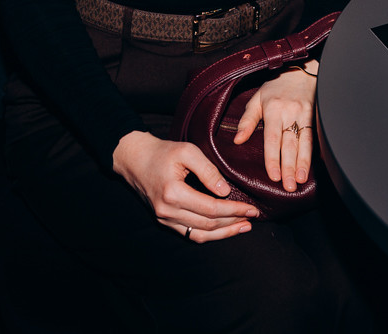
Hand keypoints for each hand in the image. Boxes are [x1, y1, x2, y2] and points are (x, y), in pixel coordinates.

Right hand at [112, 130, 258, 241]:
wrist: (135, 159)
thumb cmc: (163, 152)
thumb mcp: (187, 152)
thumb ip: (208, 171)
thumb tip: (225, 192)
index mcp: (173, 193)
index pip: (211, 208)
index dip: (234, 210)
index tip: (252, 208)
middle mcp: (167, 211)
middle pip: (208, 224)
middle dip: (233, 222)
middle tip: (253, 217)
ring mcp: (164, 219)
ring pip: (199, 234)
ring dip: (223, 234)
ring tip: (243, 227)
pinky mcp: (164, 221)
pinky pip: (189, 234)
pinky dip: (208, 234)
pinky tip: (223, 230)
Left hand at [234, 63, 316, 191]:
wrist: (301, 70)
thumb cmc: (276, 86)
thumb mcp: (257, 98)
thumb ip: (247, 120)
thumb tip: (238, 140)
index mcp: (273, 109)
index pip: (273, 139)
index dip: (274, 159)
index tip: (274, 176)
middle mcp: (290, 113)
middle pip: (290, 144)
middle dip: (290, 167)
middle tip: (290, 186)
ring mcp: (305, 114)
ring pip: (304, 142)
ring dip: (304, 163)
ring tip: (302, 179)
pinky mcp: (316, 114)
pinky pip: (314, 136)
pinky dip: (314, 152)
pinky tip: (314, 165)